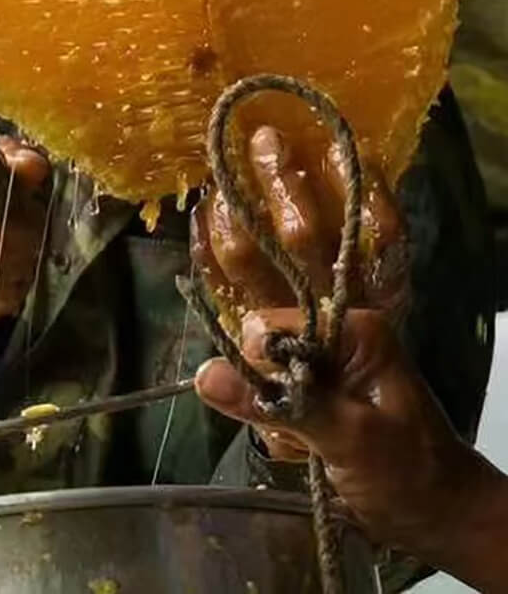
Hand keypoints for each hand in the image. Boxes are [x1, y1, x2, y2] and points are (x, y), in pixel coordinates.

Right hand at [191, 124, 409, 457]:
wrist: (434, 495)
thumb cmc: (399, 472)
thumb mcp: (349, 446)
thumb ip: (282, 407)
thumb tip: (202, 373)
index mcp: (344, 336)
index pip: (270, 309)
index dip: (239, 293)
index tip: (210, 219)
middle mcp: (343, 316)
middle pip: (296, 251)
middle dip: (275, 197)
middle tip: (259, 141)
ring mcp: (349, 317)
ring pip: (317, 248)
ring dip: (301, 194)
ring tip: (281, 146)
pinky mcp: (351, 329)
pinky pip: (365, 265)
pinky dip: (366, 217)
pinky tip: (359, 177)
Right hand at [195, 309, 507, 590]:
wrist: (440, 518)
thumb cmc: (408, 473)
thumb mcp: (346, 436)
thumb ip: (277, 405)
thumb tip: (203, 375)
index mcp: (351, 329)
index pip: (268, 326)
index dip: (259, 363)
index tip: (275, 403)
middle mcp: (333, 341)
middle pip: (260, 355)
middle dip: (269, 398)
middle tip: (300, 431)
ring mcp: (324, 371)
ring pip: (261, 385)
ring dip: (276, 422)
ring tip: (313, 446)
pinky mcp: (315, 399)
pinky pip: (271, 407)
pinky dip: (282, 434)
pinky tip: (310, 452)